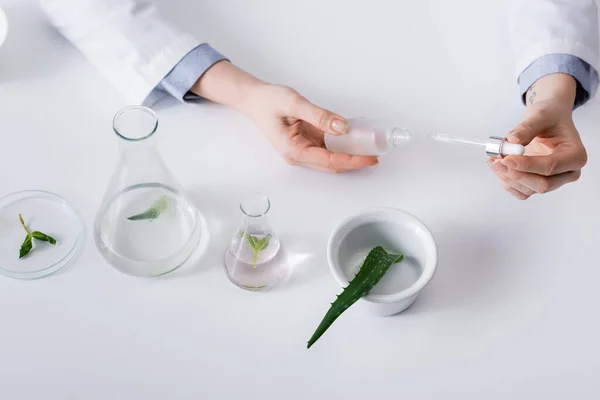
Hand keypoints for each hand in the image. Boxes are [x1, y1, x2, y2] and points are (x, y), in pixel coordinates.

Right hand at [240, 83, 377, 171]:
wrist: (253, 99)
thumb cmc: (268, 101)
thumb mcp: (294, 103)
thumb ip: (319, 116)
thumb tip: (342, 127)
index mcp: (294, 150)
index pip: (330, 161)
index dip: (353, 160)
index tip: (370, 156)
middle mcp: (299, 155)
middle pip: (333, 165)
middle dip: (356, 161)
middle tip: (377, 152)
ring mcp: (302, 151)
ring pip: (331, 159)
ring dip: (350, 154)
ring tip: (370, 145)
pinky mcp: (306, 143)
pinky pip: (328, 148)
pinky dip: (342, 145)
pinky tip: (355, 137)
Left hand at [489, 74, 586, 199]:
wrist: (548, 121)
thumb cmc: (550, 117)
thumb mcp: (541, 115)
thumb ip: (527, 128)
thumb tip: (512, 141)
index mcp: (576, 155)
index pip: (550, 167)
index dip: (526, 165)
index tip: (506, 159)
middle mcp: (568, 172)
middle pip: (542, 185)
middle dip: (516, 175)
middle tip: (496, 162)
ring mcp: (554, 181)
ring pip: (529, 190)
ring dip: (508, 178)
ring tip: (494, 160)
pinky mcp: (539, 184)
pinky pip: (522, 192)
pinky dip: (508, 183)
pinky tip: (499, 169)